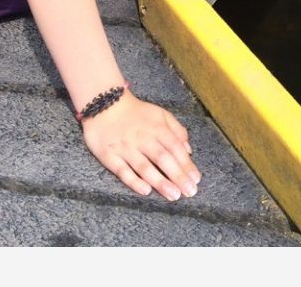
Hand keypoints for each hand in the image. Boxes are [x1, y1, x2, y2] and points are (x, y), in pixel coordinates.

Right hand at [81, 91, 200, 200]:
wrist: (105, 106)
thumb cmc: (137, 113)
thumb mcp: (161, 115)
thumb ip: (177, 130)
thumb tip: (188, 150)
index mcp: (157, 128)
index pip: (175, 148)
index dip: (186, 164)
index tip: (196, 179)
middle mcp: (143, 139)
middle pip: (163, 159)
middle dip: (177, 176)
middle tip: (189, 192)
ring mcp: (126, 148)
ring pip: (144, 167)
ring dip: (160, 182)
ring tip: (173, 195)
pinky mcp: (109, 156)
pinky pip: (122, 171)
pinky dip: (133, 181)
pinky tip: (145, 191)